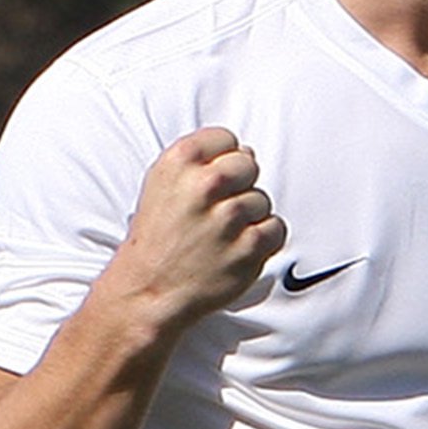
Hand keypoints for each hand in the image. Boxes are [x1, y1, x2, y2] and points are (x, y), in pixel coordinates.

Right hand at [103, 125, 287, 332]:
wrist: (151, 289)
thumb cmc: (157, 239)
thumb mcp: (161, 184)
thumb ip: (200, 161)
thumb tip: (245, 151)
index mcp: (180, 161)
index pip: (227, 139)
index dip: (224, 159)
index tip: (215, 180)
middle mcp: (204, 185)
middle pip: (249, 164)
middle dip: (239, 184)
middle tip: (219, 210)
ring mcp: (228, 217)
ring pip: (262, 200)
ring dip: (249, 217)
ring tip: (223, 234)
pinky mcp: (248, 247)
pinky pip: (275, 228)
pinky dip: (263, 240)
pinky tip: (239, 248)